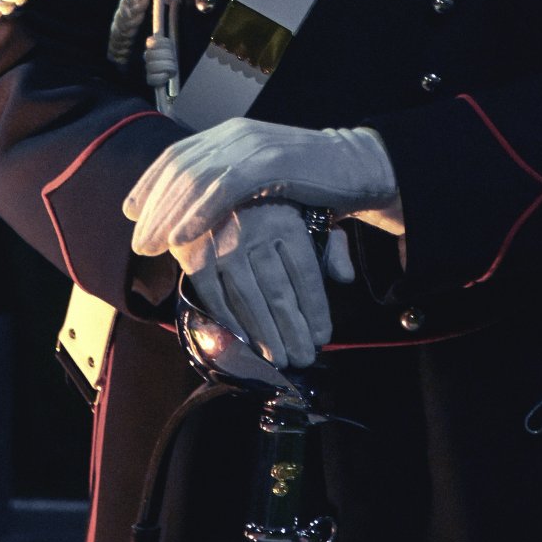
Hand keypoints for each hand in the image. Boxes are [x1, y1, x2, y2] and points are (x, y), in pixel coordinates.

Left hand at [123, 118, 397, 253]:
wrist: (356, 167)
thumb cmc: (311, 181)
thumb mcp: (261, 179)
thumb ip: (230, 186)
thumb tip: (193, 211)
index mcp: (231, 133)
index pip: (178, 154)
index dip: (150, 182)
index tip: (130, 211)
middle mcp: (236, 133)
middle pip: (180, 167)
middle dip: (153, 205)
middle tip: (137, 240)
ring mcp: (252, 143)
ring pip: (195, 177)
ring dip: (167, 214)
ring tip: (151, 245)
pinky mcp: (270, 160)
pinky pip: (223, 188)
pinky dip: (197, 213)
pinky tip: (182, 236)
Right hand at [174, 201, 349, 369]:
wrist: (208, 182)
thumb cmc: (267, 203)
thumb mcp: (304, 210)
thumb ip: (330, 243)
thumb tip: (345, 279)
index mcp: (285, 219)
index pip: (306, 273)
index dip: (315, 309)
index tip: (322, 337)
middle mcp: (255, 232)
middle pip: (278, 292)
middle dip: (292, 330)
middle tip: (303, 358)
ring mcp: (223, 244)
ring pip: (248, 299)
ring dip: (265, 334)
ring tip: (279, 359)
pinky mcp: (196, 255)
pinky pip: (215, 296)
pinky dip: (230, 321)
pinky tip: (245, 341)